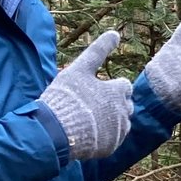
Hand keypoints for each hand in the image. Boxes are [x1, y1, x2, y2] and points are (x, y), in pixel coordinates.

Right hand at [38, 31, 132, 159]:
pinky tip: (87, 132)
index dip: (110, 87)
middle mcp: (124, 112)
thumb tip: (115, 32)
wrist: (55, 131)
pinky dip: (104, 136)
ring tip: (87, 119)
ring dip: (110, 120)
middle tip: (90, 106)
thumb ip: (98, 51)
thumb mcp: (79, 69)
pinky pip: (113, 140)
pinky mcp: (112, 147)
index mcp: (118, 91)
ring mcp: (119, 131)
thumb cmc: (66, 97)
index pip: (124, 86)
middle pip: (125, 105)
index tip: (95, 90)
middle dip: (112, 104)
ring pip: (120, 123)